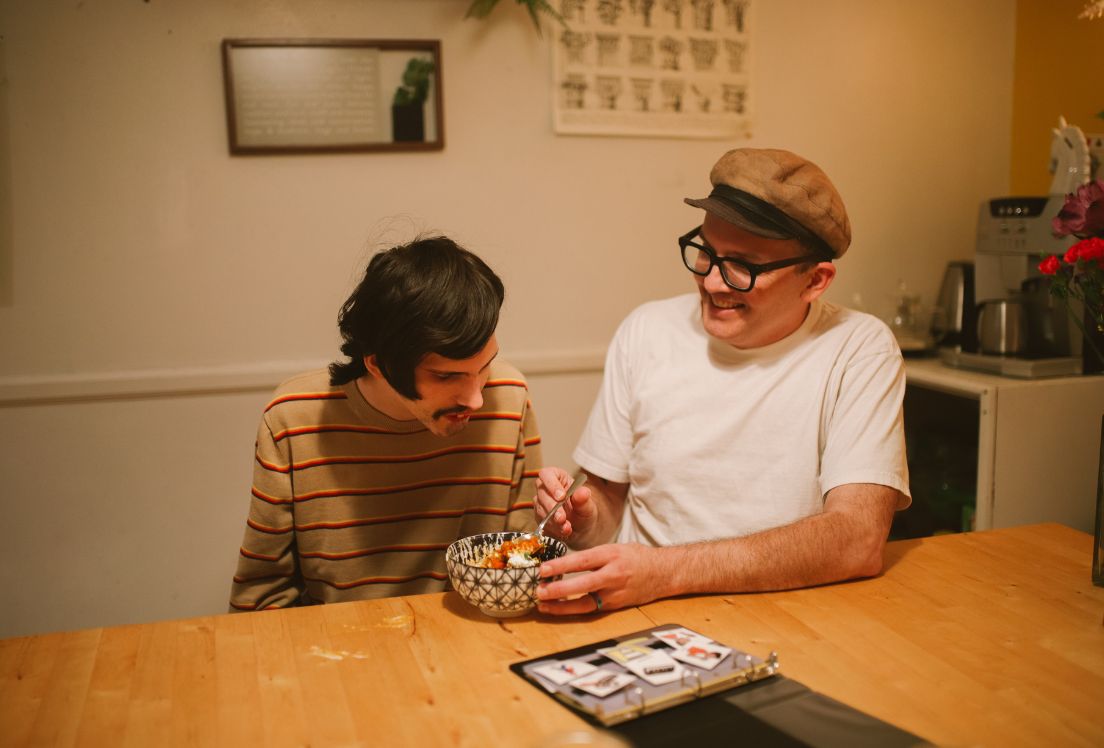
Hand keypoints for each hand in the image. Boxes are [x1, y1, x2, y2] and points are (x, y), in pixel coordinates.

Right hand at [534, 467, 595, 540]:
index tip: (561, 497)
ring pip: (540, 509)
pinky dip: (553, 528)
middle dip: (552, 507)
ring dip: (553, 520)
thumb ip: (584, 499)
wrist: (581, 528)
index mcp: (558, 477)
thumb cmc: (583, 511)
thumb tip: (583, 492)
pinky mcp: (539, 517)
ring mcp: (540, 503)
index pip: (547, 474)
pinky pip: (542, 522)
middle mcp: (546, 489)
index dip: (552, 484)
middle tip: (562, 518)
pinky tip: (563, 531)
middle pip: (542, 493)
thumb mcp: (588, 505)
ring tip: (566, 527)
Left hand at [535, 543, 666, 614]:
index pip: (582, 560)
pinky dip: (573, 609)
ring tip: (543, 605)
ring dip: (562, 606)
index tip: (543, 570)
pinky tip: (559, 608)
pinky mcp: (615, 606)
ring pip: (585, 603)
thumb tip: (564, 563)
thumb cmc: (636, 557)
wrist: (663, 573)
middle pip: (583, 584)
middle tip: (539, 591)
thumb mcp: (614, 548)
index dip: (561, 566)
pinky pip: (591, 609)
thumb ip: (593, 556)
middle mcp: (613, 575)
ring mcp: (615, 593)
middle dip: (559, 590)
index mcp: (611, 555)